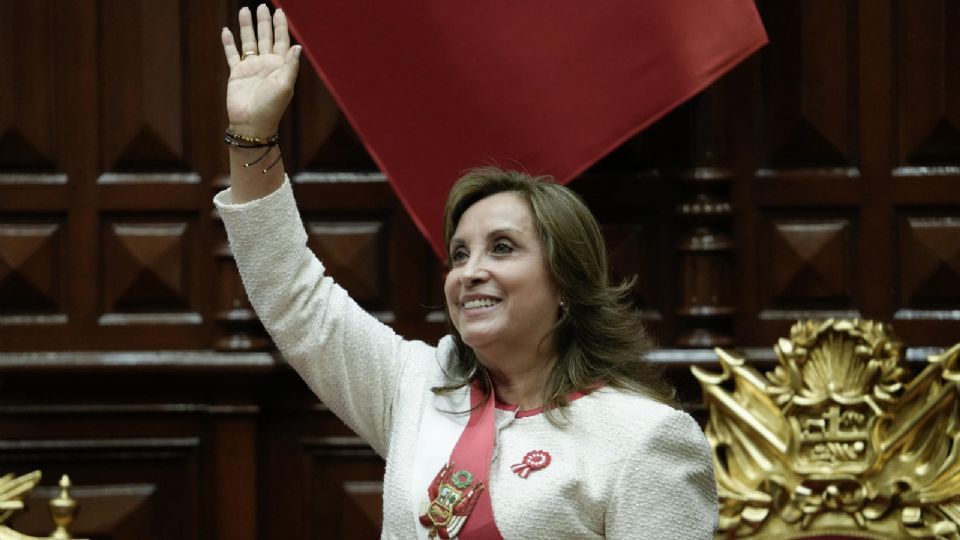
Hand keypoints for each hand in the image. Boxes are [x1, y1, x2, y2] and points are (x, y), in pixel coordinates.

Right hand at [221, 4, 300, 137]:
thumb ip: (290, 66)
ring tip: (244, 10)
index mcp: (280, 66)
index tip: (279, 11)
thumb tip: (297, 46)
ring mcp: (251, 68)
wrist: (252, 124)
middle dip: (264, 22)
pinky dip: (229, 43)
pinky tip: (226, 31)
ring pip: (248, 42)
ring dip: (247, 27)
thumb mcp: (285, 86)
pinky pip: (232, 54)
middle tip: (261, 6)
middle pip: (265, 37)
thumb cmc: (271, 108)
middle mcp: (266, 64)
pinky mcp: (237, 74)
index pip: (281, 41)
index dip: (280, 26)